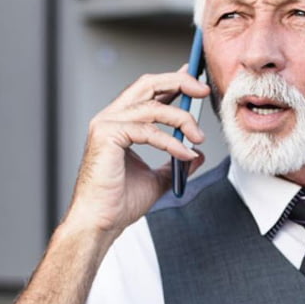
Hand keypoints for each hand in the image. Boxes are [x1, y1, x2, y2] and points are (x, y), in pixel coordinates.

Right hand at [65, 67, 209, 235]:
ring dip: (182, 119)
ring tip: (198, 137)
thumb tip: (197, 155)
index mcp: (119, 122)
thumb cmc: (118, 203)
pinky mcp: (106, 136)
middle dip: (180, 82)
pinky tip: (185, 154)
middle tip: (203, 90)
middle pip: (148, 84)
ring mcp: (105, 124)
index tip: (198, 80)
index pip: (149, 90)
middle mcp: (110, 118)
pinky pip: (148, 130)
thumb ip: (175, 163)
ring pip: (152, 106)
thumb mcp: (158, 179)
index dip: (174, 80)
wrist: (101, 223)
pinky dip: (171, 142)